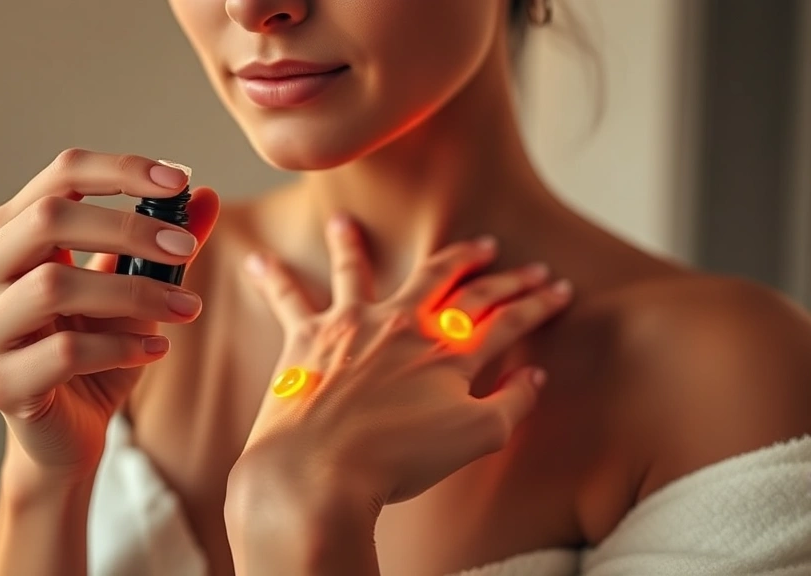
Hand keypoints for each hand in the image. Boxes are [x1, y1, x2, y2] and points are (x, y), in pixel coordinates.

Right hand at [0, 150, 218, 487]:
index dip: (120, 170)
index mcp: (12, 233)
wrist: (70, 430)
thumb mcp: (136, 288)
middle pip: (48, 219)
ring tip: (188, 309)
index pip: (60, 175)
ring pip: (54, 287)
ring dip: (136, 294)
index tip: (181, 179)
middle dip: (128, 227)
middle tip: (187, 248)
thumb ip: (164, 244)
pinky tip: (157, 350)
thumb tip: (206, 195)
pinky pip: (64, 352)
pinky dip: (121, 347)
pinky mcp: (1, 383)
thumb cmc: (97, 348)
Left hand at [231, 217, 570, 516]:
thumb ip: (511, 404)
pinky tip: (256, 259)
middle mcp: (402, 326)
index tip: (557, 288)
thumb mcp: (475, 439)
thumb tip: (536, 377)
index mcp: (447, 352)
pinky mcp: (308, 339)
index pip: (504, 318)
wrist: (321, 471)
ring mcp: (353, 327)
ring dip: (354, 245)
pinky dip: (274, 279)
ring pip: (358, 271)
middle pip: (450, 285)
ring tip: (346, 221)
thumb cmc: (398, 461)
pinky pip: (289, 300)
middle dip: (481, 266)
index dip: (535, 302)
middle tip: (497, 248)